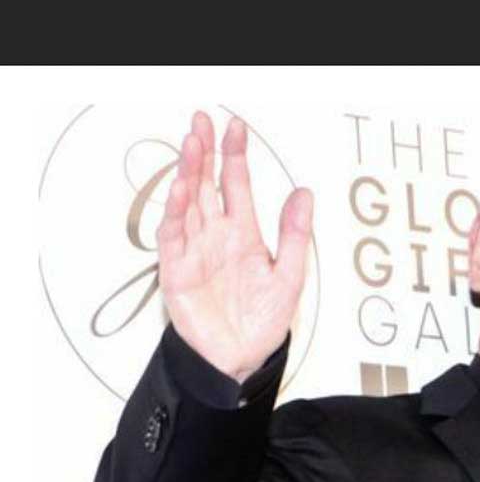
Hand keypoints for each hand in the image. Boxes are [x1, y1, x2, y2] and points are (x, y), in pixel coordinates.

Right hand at [156, 111, 312, 382]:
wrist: (241, 359)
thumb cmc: (261, 322)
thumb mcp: (289, 276)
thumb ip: (294, 236)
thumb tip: (304, 194)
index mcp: (243, 234)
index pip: (236, 185)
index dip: (235, 156)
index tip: (237, 128)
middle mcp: (216, 237)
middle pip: (206, 185)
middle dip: (203, 152)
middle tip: (202, 121)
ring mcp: (195, 251)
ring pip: (188, 203)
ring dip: (187, 173)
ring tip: (191, 145)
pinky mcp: (177, 271)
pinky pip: (174, 237)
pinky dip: (175, 213)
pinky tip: (181, 190)